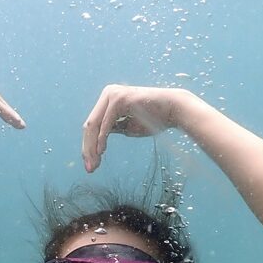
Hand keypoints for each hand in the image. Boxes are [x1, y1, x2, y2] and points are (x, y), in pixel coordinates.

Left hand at [81, 85, 195, 171]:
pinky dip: (101, 139)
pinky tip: (101, 152)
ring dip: (92, 147)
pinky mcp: (119, 99)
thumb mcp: (128, 126)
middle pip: (90, 126)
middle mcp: (108, 94)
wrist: (174, 109)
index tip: (90, 165)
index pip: (93, 125)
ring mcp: (113, 95)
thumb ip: (113, 131)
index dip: (89, 146)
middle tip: (89, 168)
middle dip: (87, 149)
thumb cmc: (154, 119)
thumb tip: (96, 144)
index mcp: (108, 99)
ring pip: (94, 125)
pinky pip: (106, 123)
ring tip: (93, 163)